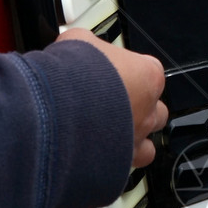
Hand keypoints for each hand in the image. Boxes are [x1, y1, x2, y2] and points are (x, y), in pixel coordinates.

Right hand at [56, 29, 167, 167]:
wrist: (52, 114)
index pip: (149, 71)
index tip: (113, 73)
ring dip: (132, 136)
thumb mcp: (77, 42)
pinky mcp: (122, 163)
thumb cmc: (70, 77)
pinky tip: (99, 154)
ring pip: (148, 141)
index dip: (129, 72)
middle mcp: (148, 109)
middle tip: (112, 103)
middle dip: (137, 107)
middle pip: (155, 108)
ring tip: (108, 132)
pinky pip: (128, 165)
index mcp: (146, 76)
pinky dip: (116, 161)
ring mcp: (137, 138)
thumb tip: (79, 46)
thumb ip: (88, 46)